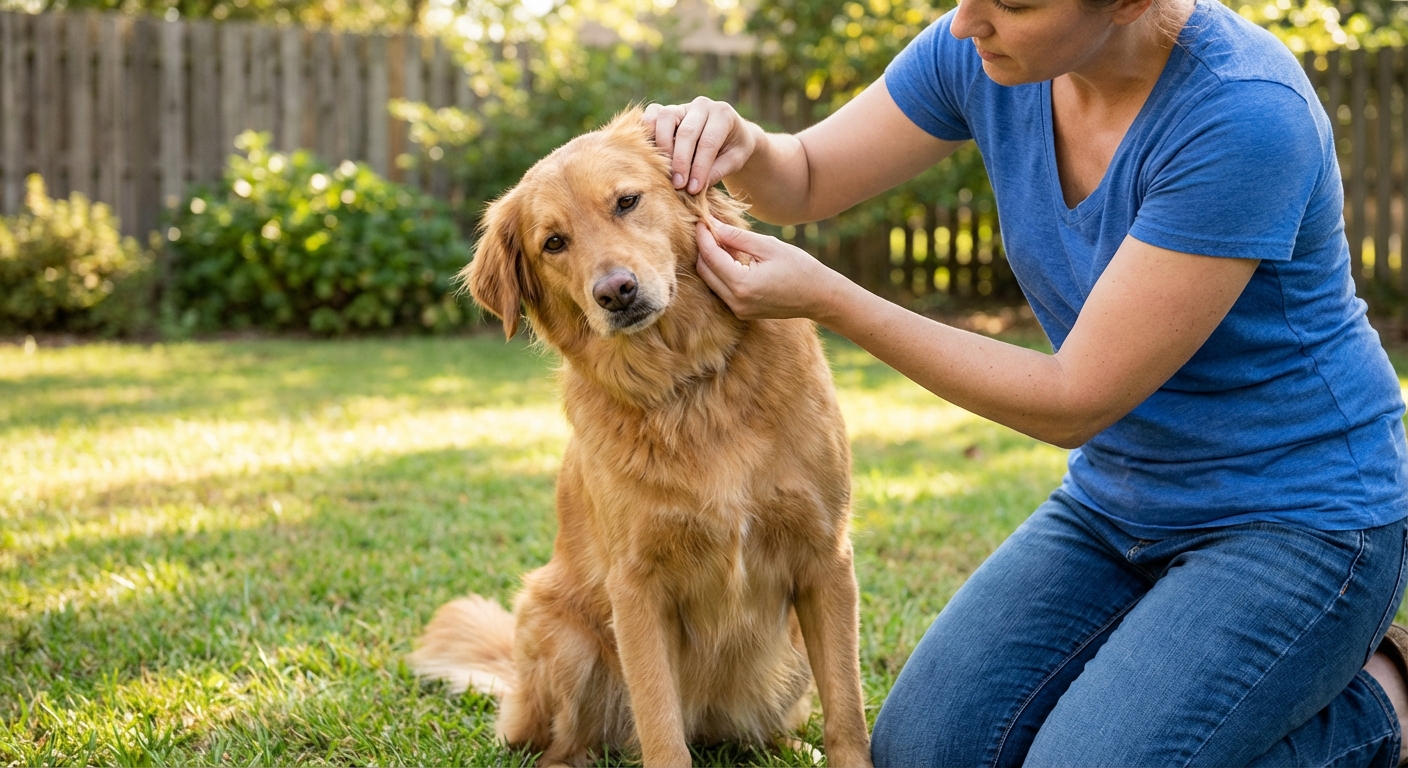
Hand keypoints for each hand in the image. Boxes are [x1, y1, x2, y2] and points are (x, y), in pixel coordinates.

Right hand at [644, 99, 760, 194]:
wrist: (729, 133)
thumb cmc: (732, 148)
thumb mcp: (734, 161)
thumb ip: (717, 171)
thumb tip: (693, 187)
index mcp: (723, 115)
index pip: (708, 142)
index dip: (700, 167)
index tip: (693, 189)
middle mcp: (702, 105)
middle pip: (687, 132)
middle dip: (680, 161)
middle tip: (678, 185)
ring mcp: (681, 106)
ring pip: (665, 118)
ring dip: (662, 147)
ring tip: (664, 170)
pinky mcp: (665, 110)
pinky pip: (651, 115)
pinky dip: (647, 132)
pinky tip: (650, 154)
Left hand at [695, 217, 849, 321]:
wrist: (820, 297)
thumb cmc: (800, 268)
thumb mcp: (768, 246)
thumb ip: (737, 237)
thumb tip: (713, 224)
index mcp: (742, 284)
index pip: (710, 256)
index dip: (703, 236)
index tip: (702, 219)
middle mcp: (736, 301)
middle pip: (705, 270)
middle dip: (704, 248)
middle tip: (710, 227)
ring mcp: (738, 309)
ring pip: (711, 280)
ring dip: (712, 260)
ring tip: (722, 240)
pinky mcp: (742, 311)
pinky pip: (722, 289)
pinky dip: (721, 272)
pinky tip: (731, 256)